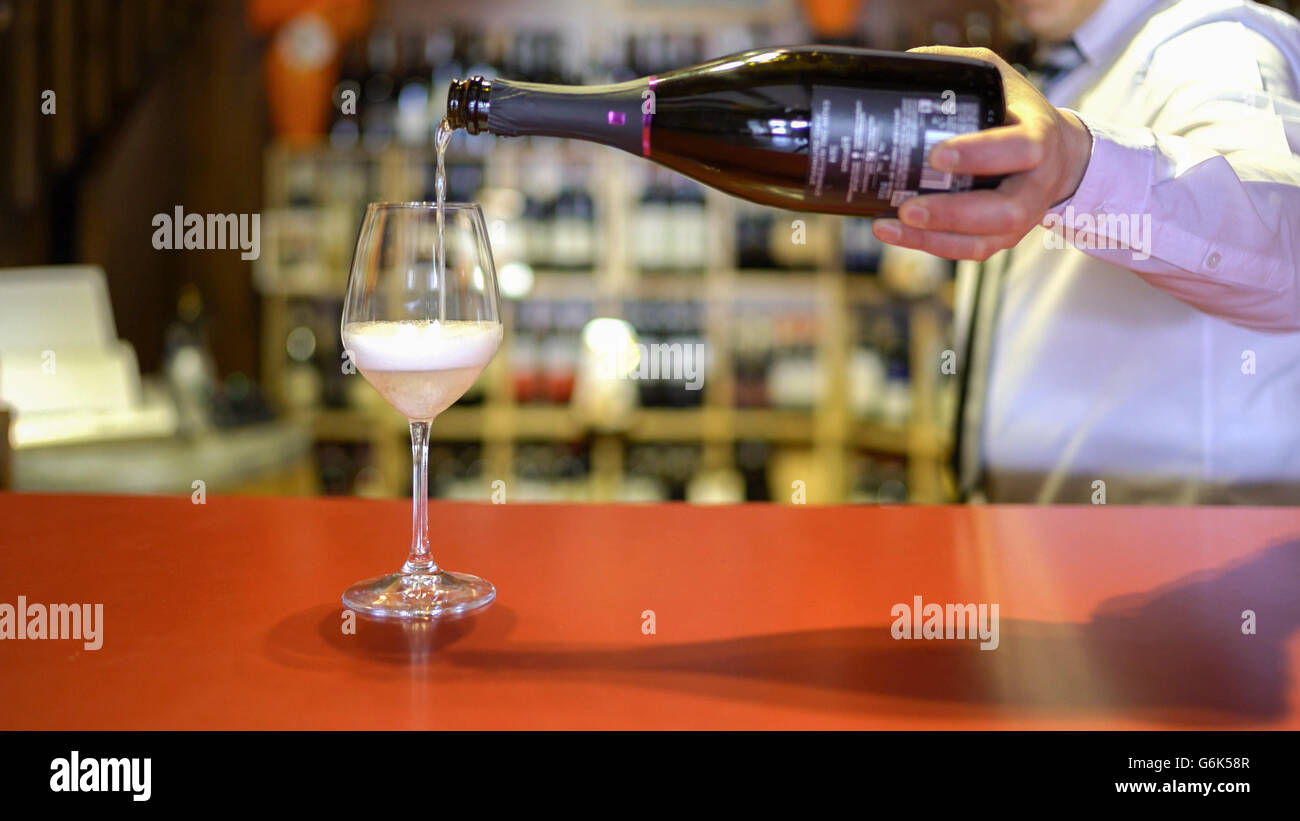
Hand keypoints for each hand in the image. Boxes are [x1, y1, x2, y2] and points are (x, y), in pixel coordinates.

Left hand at [872, 46, 1093, 260]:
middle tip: (908, 207)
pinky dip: (931, 246)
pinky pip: (970, 251)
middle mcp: (1035, 184)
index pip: (1019, 149)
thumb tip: (908, 62)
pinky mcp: (1004, 237)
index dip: (979, 155)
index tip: (936, 156)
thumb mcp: (999, 78)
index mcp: (1039, 137)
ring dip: (933, 238)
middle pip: (1003, 210)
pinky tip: (896, 234)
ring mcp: (1022, 217)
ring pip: (983, 241)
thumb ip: (961, 68)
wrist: (1059, 156)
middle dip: (952, 212)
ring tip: (890, 226)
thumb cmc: (1018, 112)